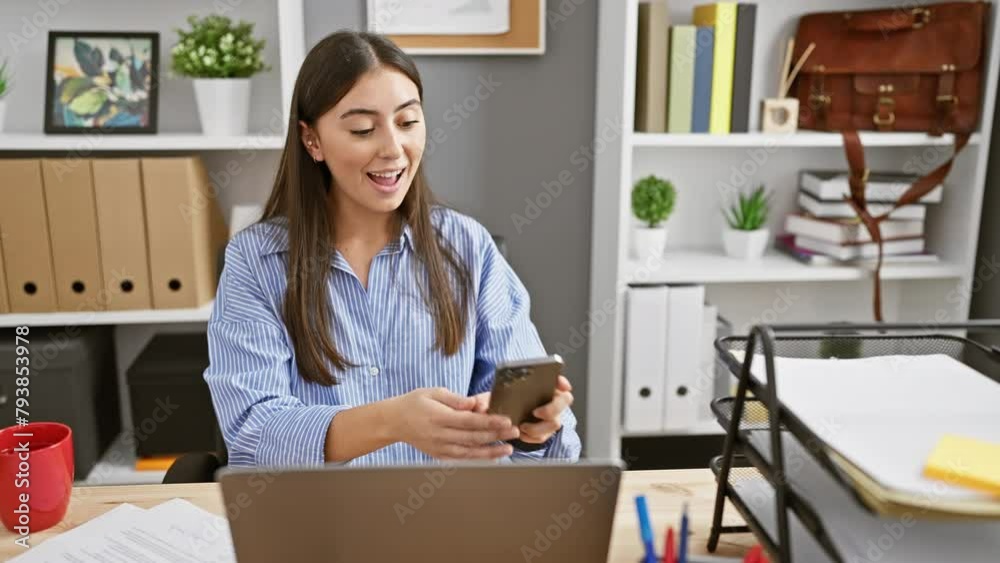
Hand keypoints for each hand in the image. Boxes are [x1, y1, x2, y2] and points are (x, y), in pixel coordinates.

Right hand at [389, 387, 519, 459]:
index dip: (489, 421)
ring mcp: (439, 448)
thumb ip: (456, 399)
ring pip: (469, 452)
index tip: (506, 420)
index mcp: (439, 417)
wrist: (394, 421)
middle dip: (496, 435)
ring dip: (491, 451)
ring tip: (508, 449)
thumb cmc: (415, 403)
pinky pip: (462, 458)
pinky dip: (478, 459)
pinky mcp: (439, 455)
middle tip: (515, 432)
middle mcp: (440, 435)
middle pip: (473, 437)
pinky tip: (492, 457)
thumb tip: (474, 403)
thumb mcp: (433, 392)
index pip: (469, 421)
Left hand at [471, 376, 574, 444]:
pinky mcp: (544, 431)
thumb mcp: (495, 393)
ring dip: (539, 427)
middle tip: (536, 412)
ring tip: (523, 427)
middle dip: (552, 408)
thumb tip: (481, 404)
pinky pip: (544, 436)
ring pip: (555, 423)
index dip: (563, 382)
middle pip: (564, 402)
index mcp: (544, 386)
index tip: (561, 384)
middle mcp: (551, 400)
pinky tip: (522, 434)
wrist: (500, 415)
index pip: (560, 380)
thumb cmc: (502, 400)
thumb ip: (490, 395)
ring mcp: (550, 416)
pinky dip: (532, 437)